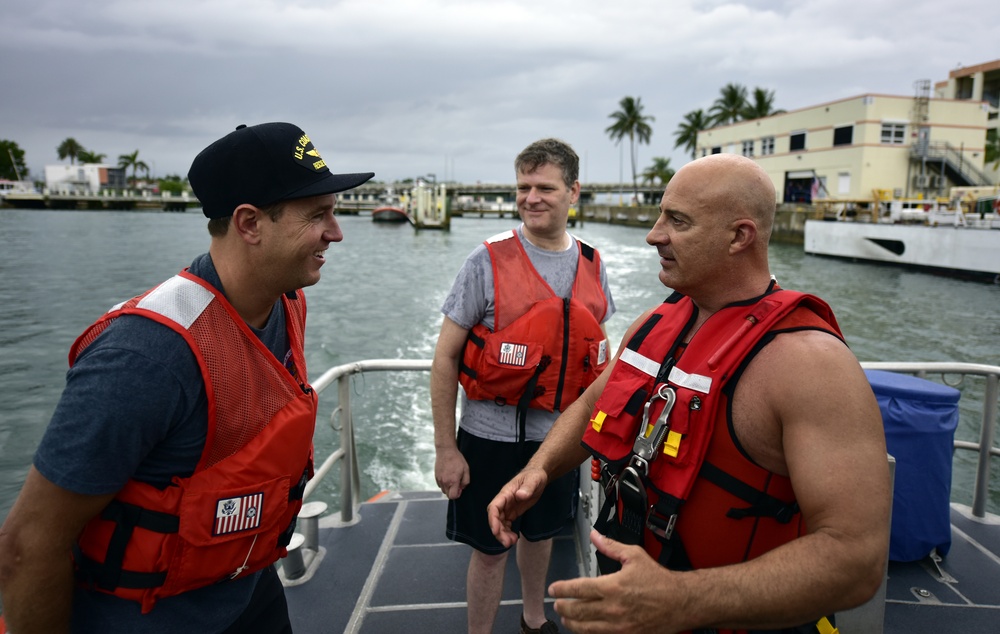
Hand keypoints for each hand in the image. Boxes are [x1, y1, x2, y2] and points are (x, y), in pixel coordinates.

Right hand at [434, 446, 468, 498]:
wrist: (446, 451)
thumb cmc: (457, 459)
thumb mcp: (466, 469)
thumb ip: (466, 481)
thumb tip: (462, 487)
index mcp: (453, 481)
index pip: (453, 496)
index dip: (457, 494)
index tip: (460, 488)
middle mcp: (445, 482)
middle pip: (448, 494)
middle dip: (453, 492)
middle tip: (457, 483)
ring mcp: (439, 479)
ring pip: (443, 490)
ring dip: (448, 488)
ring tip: (452, 479)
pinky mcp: (436, 476)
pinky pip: (440, 485)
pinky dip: (444, 484)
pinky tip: (447, 476)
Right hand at [486, 466, 547, 547]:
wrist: (538, 477)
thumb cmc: (535, 476)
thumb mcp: (534, 480)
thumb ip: (527, 488)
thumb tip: (519, 495)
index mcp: (506, 493)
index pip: (494, 507)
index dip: (493, 519)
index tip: (495, 530)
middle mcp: (504, 502)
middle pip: (495, 518)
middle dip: (498, 531)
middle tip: (507, 543)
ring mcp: (508, 508)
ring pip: (500, 523)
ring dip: (503, 534)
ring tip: (511, 542)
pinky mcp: (513, 512)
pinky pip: (507, 524)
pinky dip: (508, 532)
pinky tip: (514, 539)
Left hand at [548, 530, 680, 633]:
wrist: (681, 602)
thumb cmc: (660, 581)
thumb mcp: (634, 556)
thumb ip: (611, 547)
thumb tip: (595, 536)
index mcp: (612, 587)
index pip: (578, 589)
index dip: (562, 589)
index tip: (554, 589)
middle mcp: (613, 608)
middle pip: (578, 611)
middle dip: (563, 607)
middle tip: (557, 604)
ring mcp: (619, 626)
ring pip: (586, 628)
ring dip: (572, 623)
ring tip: (566, 618)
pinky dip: (589, 633)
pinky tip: (585, 628)